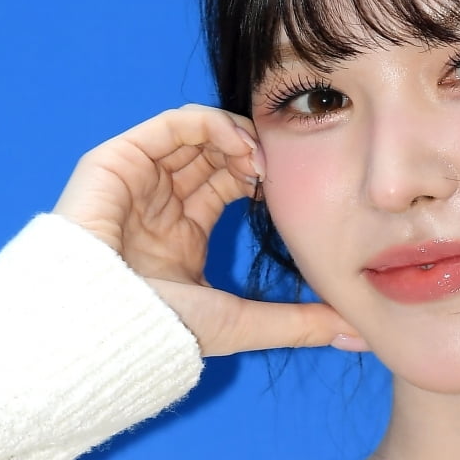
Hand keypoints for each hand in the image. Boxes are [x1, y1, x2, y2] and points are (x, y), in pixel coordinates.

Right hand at [51, 104, 368, 356]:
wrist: (101, 327)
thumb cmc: (158, 331)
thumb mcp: (242, 324)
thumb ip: (298, 325)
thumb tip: (358, 335)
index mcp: (179, 237)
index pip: (226, 185)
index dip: (261, 177)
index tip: (290, 187)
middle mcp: (157, 205)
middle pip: (213, 156)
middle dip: (252, 152)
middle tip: (281, 164)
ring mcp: (136, 183)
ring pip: (195, 136)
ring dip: (237, 135)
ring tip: (264, 155)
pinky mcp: (115, 163)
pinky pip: (169, 126)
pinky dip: (208, 124)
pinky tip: (239, 145)